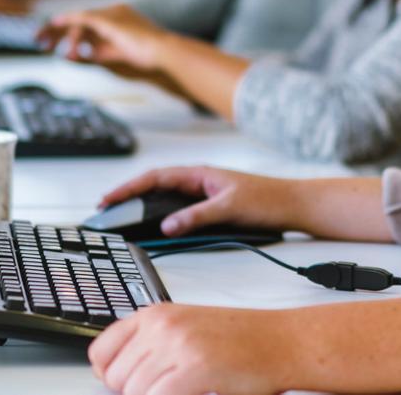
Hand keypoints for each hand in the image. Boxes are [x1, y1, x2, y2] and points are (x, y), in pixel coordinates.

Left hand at [37, 5, 167, 69]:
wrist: (163, 53)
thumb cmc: (144, 56)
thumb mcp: (112, 56)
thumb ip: (92, 54)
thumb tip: (71, 55)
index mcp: (115, 19)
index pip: (84, 23)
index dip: (65, 32)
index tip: (48, 43)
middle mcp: (112, 11)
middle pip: (78, 18)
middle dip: (55, 29)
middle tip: (37, 40)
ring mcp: (112, 13)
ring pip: (79, 20)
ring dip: (63, 35)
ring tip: (50, 48)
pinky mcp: (111, 19)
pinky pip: (84, 18)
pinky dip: (68, 22)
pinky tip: (55, 25)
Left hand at [89, 304, 292, 394]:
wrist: (281, 341)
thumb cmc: (241, 339)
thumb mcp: (187, 328)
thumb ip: (151, 343)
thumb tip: (115, 374)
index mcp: (156, 314)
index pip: (101, 352)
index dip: (110, 376)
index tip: (126, 384)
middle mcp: (162, 325)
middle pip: (115, 378)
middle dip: (135, 393)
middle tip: (166, 389)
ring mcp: (177, 346)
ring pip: (133, 392)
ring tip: (183, 390)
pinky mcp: (194, 368)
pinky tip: (192, 392)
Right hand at [98, 165, 298, 236]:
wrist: (294, 205)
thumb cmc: (267, 199)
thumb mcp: (229, 207)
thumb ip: (197, 216)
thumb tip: (167, 225)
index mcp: (201, 174)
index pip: (156, 177)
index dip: (129, 187)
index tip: (108, 198)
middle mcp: (200, 181)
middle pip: (156, 186)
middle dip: (130, 196)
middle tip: (107, 209)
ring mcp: (206, 193)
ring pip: (167, 198)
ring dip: (146, 206)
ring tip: (124, 218)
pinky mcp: (213, 206)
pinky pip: (180, 210)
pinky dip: (164, 216)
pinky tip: (157, 227)